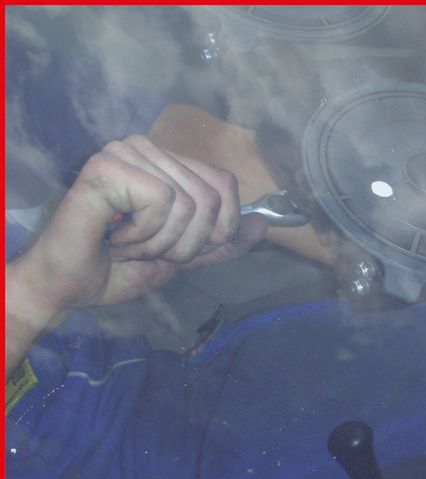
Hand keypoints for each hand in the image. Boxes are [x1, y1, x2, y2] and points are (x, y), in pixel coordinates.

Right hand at [17, 135, 266, 314]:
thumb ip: (221, 242)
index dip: (215, 229)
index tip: (176, 247)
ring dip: (162, 242)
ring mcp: (124, 152)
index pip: (225, 184)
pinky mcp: (107, 166)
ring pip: (191, 204)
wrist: (67, 288)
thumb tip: (262, 225)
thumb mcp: (182, 258)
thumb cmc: (116, 269)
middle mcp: (144, 148)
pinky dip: (144, 234)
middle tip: (145, 249)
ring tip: (127, 243)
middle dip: (186, 242)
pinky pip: (163, 202)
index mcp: (164, 163)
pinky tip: (114, 235)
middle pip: (212, 198)